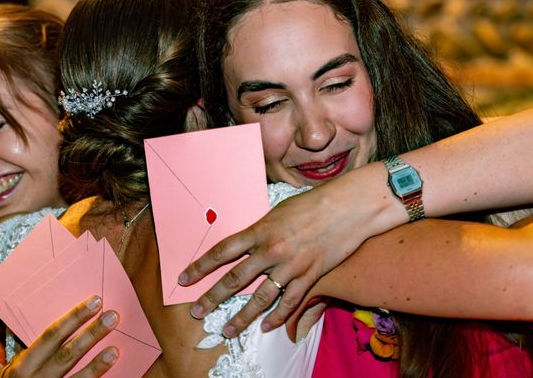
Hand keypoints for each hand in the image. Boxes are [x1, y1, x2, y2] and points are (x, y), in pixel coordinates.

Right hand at [0, 295, 118, 377]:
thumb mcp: (27, 365)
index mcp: (25, 363)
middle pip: (66, 353)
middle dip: (90, 334)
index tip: (96, 301)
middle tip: (112, 316)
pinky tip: (107, 370)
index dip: (75, 317)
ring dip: (96, 365)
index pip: (52, 335)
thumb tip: (81, 324)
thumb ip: (46, 350)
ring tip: (114, 351)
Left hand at [179, 163, 405, 336]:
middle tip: (197, 312)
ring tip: (227, 330)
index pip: (222, 251)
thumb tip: (246, 245)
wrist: (348, 207)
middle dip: (212, 297)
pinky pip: (290, 302)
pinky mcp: (310, 276)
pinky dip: (277, 317)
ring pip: (260, 298)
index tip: (184, 279)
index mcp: (260, 230)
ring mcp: (291, 266)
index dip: (200, 266)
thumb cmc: (313, 203)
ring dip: (241, 317)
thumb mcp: (279, 211)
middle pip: (234, 279)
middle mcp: (271, 250)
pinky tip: (266, 327)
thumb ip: (261, 230)